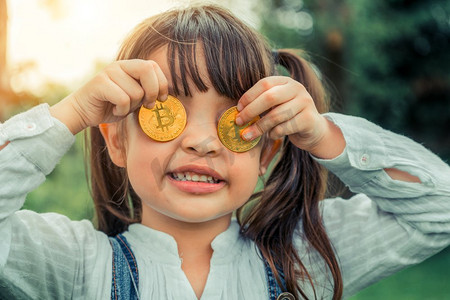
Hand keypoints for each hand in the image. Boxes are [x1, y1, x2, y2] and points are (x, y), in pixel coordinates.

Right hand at [50, 59, 167, 133]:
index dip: (162, 83)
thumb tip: (165, 94)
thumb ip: (147, 92)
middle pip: (147, 70)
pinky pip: (123, 99)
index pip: (153, 66)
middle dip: (153, 91)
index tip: (161, 99)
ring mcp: (109, 72)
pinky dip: (121, 110)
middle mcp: (120, 65)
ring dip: (132, 106)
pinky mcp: (99, 83)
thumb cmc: (112, 106)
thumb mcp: (135, 99)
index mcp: (130, 66)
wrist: (83, 112)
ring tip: (121, 106)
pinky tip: (114, 109)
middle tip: (147, 105)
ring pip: (136, 92)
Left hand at [235, 76, 344, 158]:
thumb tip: (238, 111)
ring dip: (259, 127)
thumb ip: (261, 103)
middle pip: (269, 97)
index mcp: (286, 81)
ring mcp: (305, 103)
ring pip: (276, 115)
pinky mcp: (309, 119)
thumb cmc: (288, 116)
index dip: (249, 96)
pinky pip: (285, 128)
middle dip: (251, 111)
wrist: (313, 129)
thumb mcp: (276, 105)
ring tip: (248, 135)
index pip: (264, 83)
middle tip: (239, 122)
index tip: (238, 109)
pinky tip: (270, 135)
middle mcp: (297, 88)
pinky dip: (273, 133)